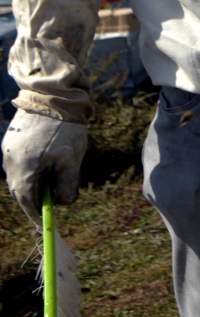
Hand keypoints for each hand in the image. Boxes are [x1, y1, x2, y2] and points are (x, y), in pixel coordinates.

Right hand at [2, 109, 87, 223]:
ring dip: (34, 183)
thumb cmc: (65, 128)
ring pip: (19, 176)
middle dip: (35, 199)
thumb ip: (66, 185)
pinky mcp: (12, 140)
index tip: (44, 223)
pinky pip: (19, 162)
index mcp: (23, 169)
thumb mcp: (72, 159)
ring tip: (52, 181)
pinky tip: (46, 164)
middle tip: (50, 205)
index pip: (26, 200)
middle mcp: (10, 162)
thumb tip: (62, 203)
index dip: (36, 213)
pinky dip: (31, 169)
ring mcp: (8, 150)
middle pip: (20, 190)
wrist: (53, 95)